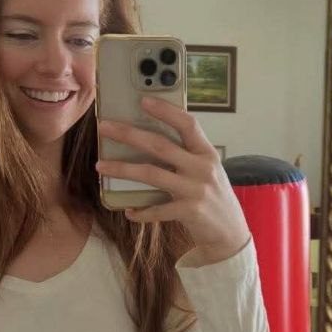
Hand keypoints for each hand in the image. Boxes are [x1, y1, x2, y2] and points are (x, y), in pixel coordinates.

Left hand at [96, 96, 249, 263]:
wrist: (231, 232)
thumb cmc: (213, 196)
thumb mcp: (207, 170)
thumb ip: (187, 155)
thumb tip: (149, 138)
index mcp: (207, 153)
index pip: (187, 124)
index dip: (166, 110)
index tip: (143, 100)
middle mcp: (202, 168)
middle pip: (160, 145)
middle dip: (129, 134)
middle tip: (104, 127)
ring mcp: (195, 190)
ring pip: (151, 174)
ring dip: (122, 169)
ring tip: (100, 166)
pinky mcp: (189, 212)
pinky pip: (157, 209)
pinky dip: (141, 211)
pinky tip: (128, 211)